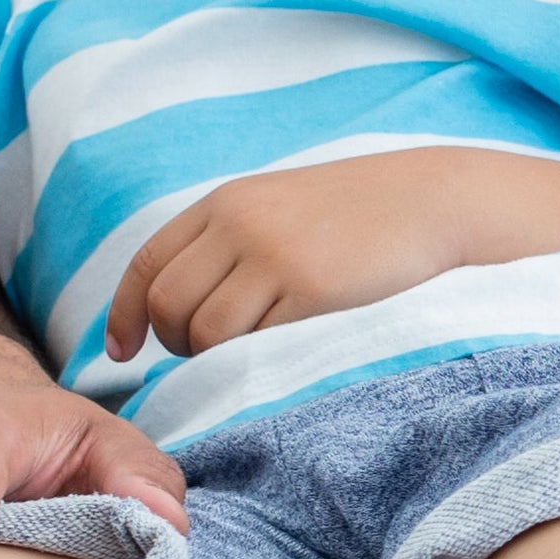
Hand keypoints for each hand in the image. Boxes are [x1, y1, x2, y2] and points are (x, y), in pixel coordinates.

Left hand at [107, 151, 501, 360]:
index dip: (125, 314)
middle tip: (204, 356)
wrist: (435, 200)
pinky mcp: (312, 289)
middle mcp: (240, 225)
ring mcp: (275, 257)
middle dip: (174, 342)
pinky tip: (283, 351)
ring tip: (248, 356)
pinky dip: (257, 358)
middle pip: (168, 303)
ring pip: (206, 331)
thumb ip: (231, 238)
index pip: (148, 264)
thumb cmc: (363, 211)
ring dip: (214, 358)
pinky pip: (256, 343)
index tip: (124, 350)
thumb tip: (183, 301)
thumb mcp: (282, 205)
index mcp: (226, 202)